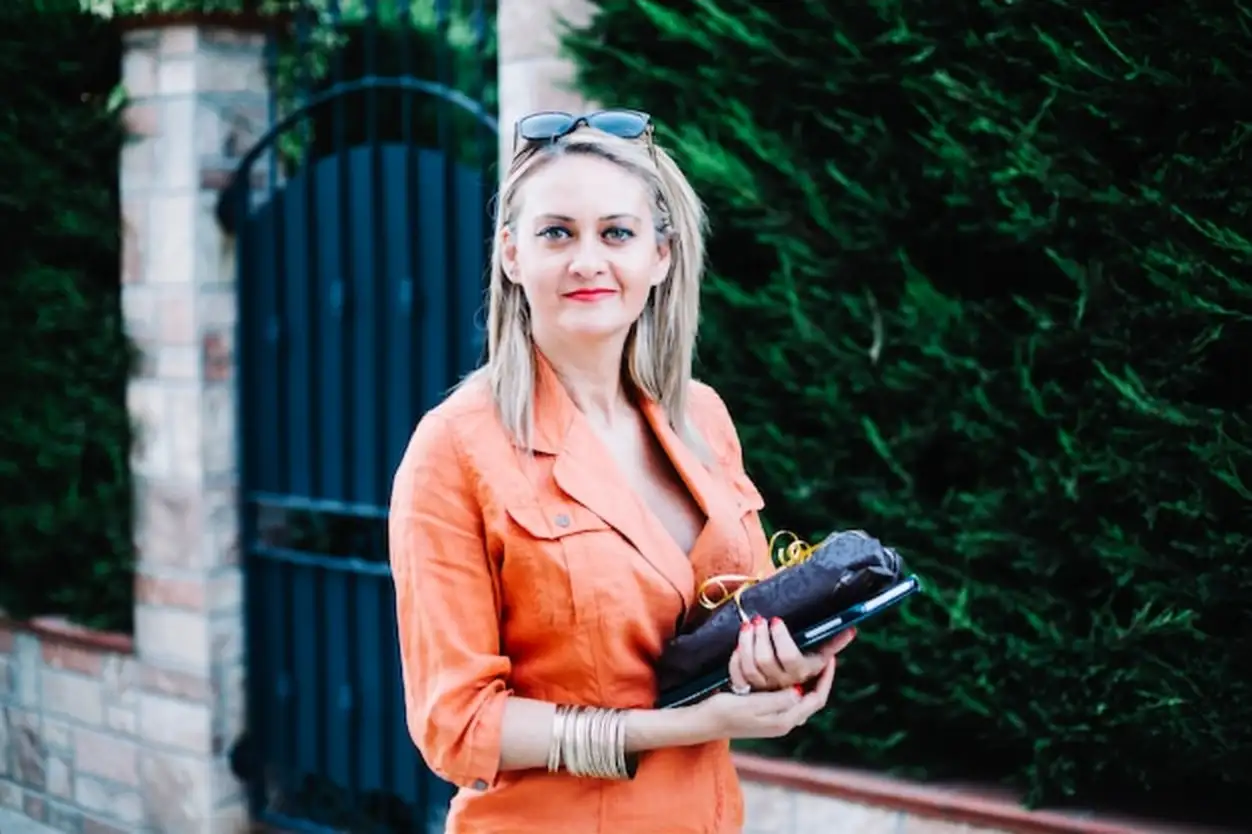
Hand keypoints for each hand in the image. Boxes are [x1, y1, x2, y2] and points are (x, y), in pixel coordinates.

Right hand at [693, 654, 839, 740]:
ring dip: (798, 669)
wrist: (703, 722)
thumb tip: (800, 690)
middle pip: (810, 693)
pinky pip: (781, 687)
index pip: (816, 698)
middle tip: (820, 652)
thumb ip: (778, 700)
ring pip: (796, 688)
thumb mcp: (752, 706)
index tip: (830, 658)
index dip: (826, 678)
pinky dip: (782, 672)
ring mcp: (774, 714)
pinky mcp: (764, 707)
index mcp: (784, 720)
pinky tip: (778, 661)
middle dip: (814, 671)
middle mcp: (783, 719)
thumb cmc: (725, 714)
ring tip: (803, 654)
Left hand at [729, 617, 856, 693]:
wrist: (778, 701)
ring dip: (747, 642)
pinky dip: (736, 658)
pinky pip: (737, 675)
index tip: (777, 621)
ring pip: (750, 666)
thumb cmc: (802, 669)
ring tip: (749, 625)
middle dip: (761, 636)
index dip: (782, 639)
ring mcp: (764, 692)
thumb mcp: (817, 659)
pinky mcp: (747, 694)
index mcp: (803, 676)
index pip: (791, 658)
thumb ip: (832, 645)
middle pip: (767, 660)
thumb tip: (852, 630)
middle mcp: (784, 686)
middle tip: (761, 619)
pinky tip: (739, 644)